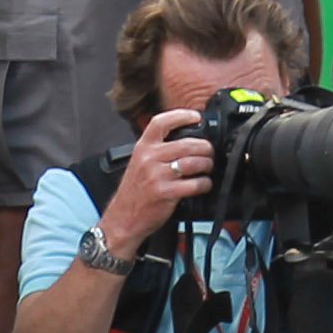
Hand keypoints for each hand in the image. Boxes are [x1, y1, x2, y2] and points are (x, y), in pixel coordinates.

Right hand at [98, 106, 218, 252]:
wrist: (123, 217)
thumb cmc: (135, 191)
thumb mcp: (139, 163)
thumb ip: (157, 150)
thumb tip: (185, 140)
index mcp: (142, 147)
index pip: (160, 123)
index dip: (181, 116)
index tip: (196, 117)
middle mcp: (149, 158)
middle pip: (187, 143)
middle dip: (205, 148)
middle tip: (209, 152)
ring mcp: (157, 175)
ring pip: (194, 162)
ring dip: (207, 166)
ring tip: (207, 169)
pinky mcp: (166, 193)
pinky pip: (195, 184)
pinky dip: (204, 184)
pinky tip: (203, 185)